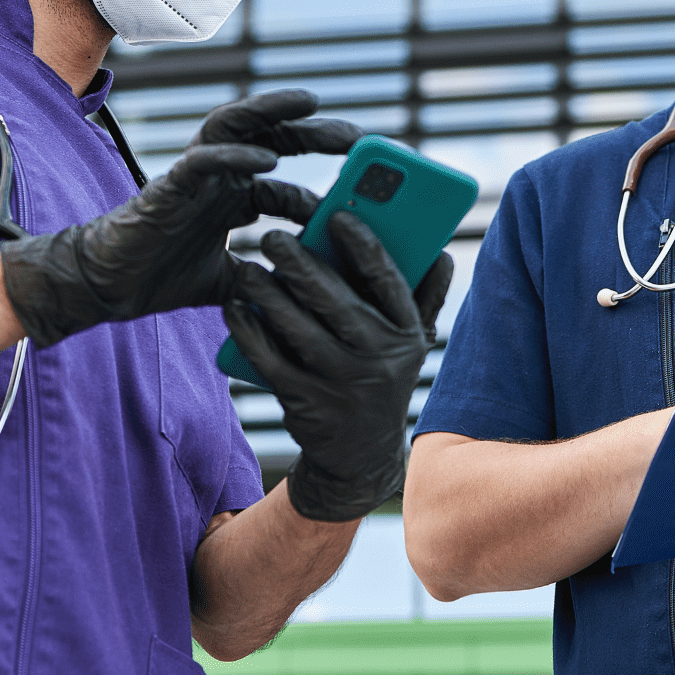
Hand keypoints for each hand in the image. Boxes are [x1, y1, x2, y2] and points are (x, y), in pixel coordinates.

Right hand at [0, 91, 356, 346]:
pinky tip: (267, 157)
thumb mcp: (229, 280)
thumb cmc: (162, 275)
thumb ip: (264, 279)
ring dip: (274, 112)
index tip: (363, 192)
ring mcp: (194, 176)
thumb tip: (307, 295)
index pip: (283, 178)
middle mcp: (218, 178)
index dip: (321, 182)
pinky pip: (203, 159)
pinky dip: (235, 154)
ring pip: (236, 127)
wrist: (108, 286)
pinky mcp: (169, 184)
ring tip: (312, 103)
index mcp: (232, 197)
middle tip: (358, 137)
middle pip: (271, 139)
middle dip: (314, 134)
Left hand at [224, 213, 453, 522]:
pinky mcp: (307, 405)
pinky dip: (249, 333)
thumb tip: (439, 251)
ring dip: (268, 294)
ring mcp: (343, 385)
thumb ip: (425, 297)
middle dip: (301, 265)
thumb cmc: (382, 380)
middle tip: (274, 237)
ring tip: (247, 268)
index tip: (337, 216)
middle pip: (337, 302)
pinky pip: (271, 361)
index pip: (389, 282)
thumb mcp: (411, 345)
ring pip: (299, 329)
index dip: (364, 245)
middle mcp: (380, 360)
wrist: (360, 458)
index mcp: (408, 336)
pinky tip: (234, 309)